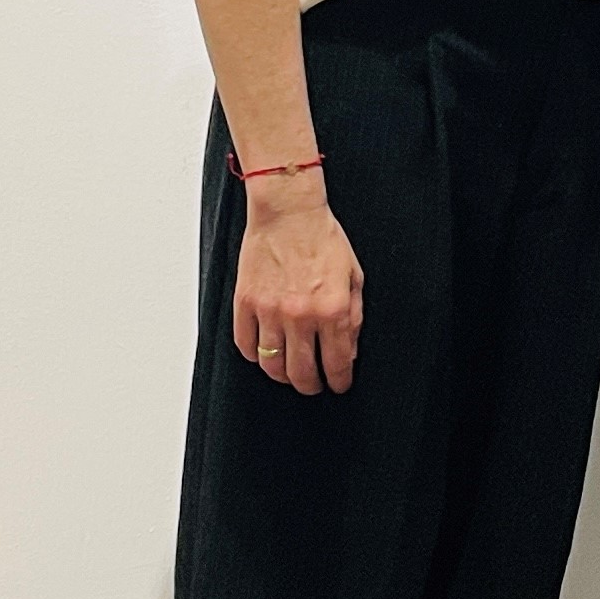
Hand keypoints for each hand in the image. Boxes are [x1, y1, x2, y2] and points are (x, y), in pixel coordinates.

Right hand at [233, 178, 362, 394]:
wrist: (289, 212)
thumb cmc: (323, 239)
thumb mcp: (354, 277)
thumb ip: (354, 318)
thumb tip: (349, 352)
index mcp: (332, 309)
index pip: (337, 363)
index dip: (339, 381)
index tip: (338, 384)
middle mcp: (301, 315)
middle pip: (302, 373)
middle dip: (311, 386)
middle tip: (314, 385)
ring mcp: (270, 311)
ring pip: (272, 366)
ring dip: (283, 376)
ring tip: (290, 372)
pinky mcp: (246, 303)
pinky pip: (246, 345)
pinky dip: (256, 355)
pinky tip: (266, 353)